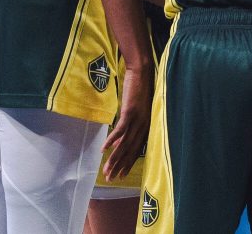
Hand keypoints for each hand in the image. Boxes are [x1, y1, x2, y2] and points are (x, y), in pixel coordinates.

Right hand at [102, 64, 153, 179]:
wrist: (143, 72)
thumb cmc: (140, 89)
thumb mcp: (136, 110)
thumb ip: (130, 125)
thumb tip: (119, 140)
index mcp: (147, 126)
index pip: (137, 150)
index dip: (129, 163)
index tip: (121, 175)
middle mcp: (144, 126)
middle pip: (130, 151)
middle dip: (120, 166)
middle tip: (111, 179)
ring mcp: (138, 120)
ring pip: (125, 144)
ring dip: (114, 159)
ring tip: (106, 171)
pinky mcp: (130, 112)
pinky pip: (120, 130)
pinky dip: (111, 140)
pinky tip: (104, 149)